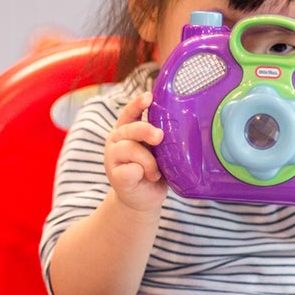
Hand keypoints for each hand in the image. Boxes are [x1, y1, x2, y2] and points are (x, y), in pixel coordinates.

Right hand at [104, 91, 167, 212]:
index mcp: (128, 129)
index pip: (131, 112)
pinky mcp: (115, 176)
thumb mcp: (159, 151)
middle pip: (131, 129)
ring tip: (155, 172)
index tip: (149, 96)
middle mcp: (117, 139)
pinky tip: (145, 177)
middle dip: (146, 131)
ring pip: (130, 149)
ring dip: (148, 161)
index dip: (138, 103)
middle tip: (160, 136)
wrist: (142, 199)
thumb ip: (161, 139)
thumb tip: (182, 128)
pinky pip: (129, 170)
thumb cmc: (153, 170)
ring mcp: (113, 158)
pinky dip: (140, 173)